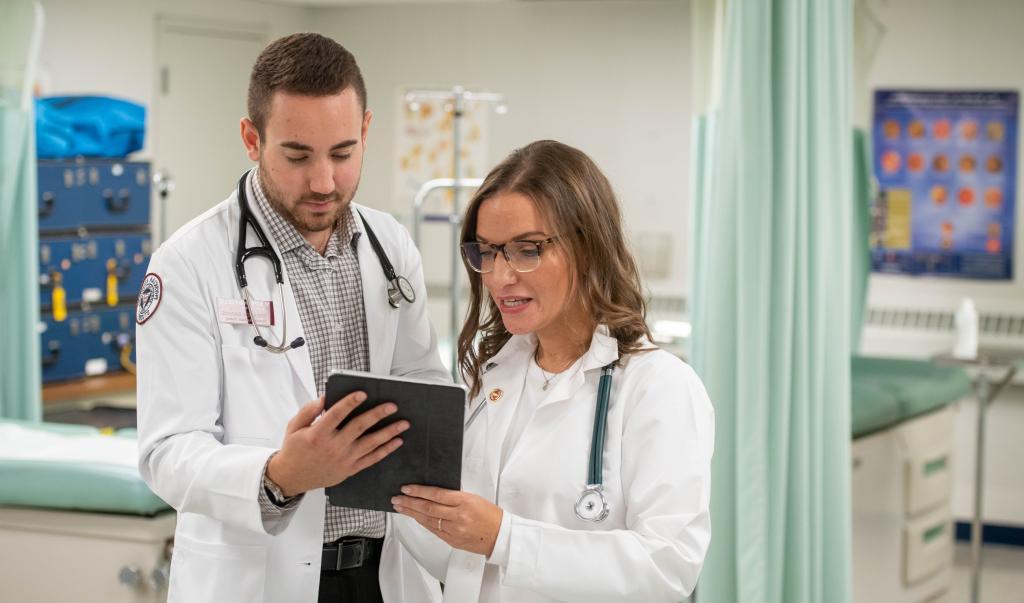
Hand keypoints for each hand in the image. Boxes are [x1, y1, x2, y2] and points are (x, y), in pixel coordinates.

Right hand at [266, 393, 408, 496]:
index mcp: (317, 434)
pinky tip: (397, 441)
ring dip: (389, 432)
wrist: (292, 478)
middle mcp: (332, 447)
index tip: (363, 393)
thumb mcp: (294, 426)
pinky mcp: (349, 470)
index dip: (350, 403)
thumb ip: (309, 410)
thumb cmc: (294, 449)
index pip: (336, 415)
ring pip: (370, 443)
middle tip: (392, 406)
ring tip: (403, 423)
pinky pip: (371, 459)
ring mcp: (343, 460)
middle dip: (377, 415)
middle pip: (359, 427)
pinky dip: (386, 450)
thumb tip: (325, 397)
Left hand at [391, 485, 502, 555]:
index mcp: (464, 502)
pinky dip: (422, 523)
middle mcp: (457, 516)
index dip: (419, 491)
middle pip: (427, 508)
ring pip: (427, 520)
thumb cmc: (490, 515)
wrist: (499, 536)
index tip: (406, 488)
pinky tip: (414, 518)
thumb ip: (454, 497)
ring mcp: (453, 530)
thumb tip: (433, 493)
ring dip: (411, 513)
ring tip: (400, 507)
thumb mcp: (473, 498)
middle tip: (396, 498)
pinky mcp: (451, 540)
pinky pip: (433, 530)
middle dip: (409, 502)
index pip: (436, 494)